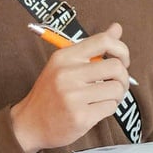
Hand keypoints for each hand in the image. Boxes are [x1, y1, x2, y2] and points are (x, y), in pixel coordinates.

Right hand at [10, 23, 131, 152]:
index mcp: (64, 57)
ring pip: (116, 89)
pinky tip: (95, 109)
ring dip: (116, 95)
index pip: (103, 41)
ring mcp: (73, 97)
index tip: (123, 61)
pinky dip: (108, 109)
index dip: (121, 49)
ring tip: (104, 98)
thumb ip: (92, 47)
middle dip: (123, 77)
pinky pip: (111, 107)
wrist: (30, 124)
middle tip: (117, 84)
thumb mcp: (65, 64)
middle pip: (116, 67)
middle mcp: (68, 74)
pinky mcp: (81, 117)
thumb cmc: (51, 93)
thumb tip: (117, 28)